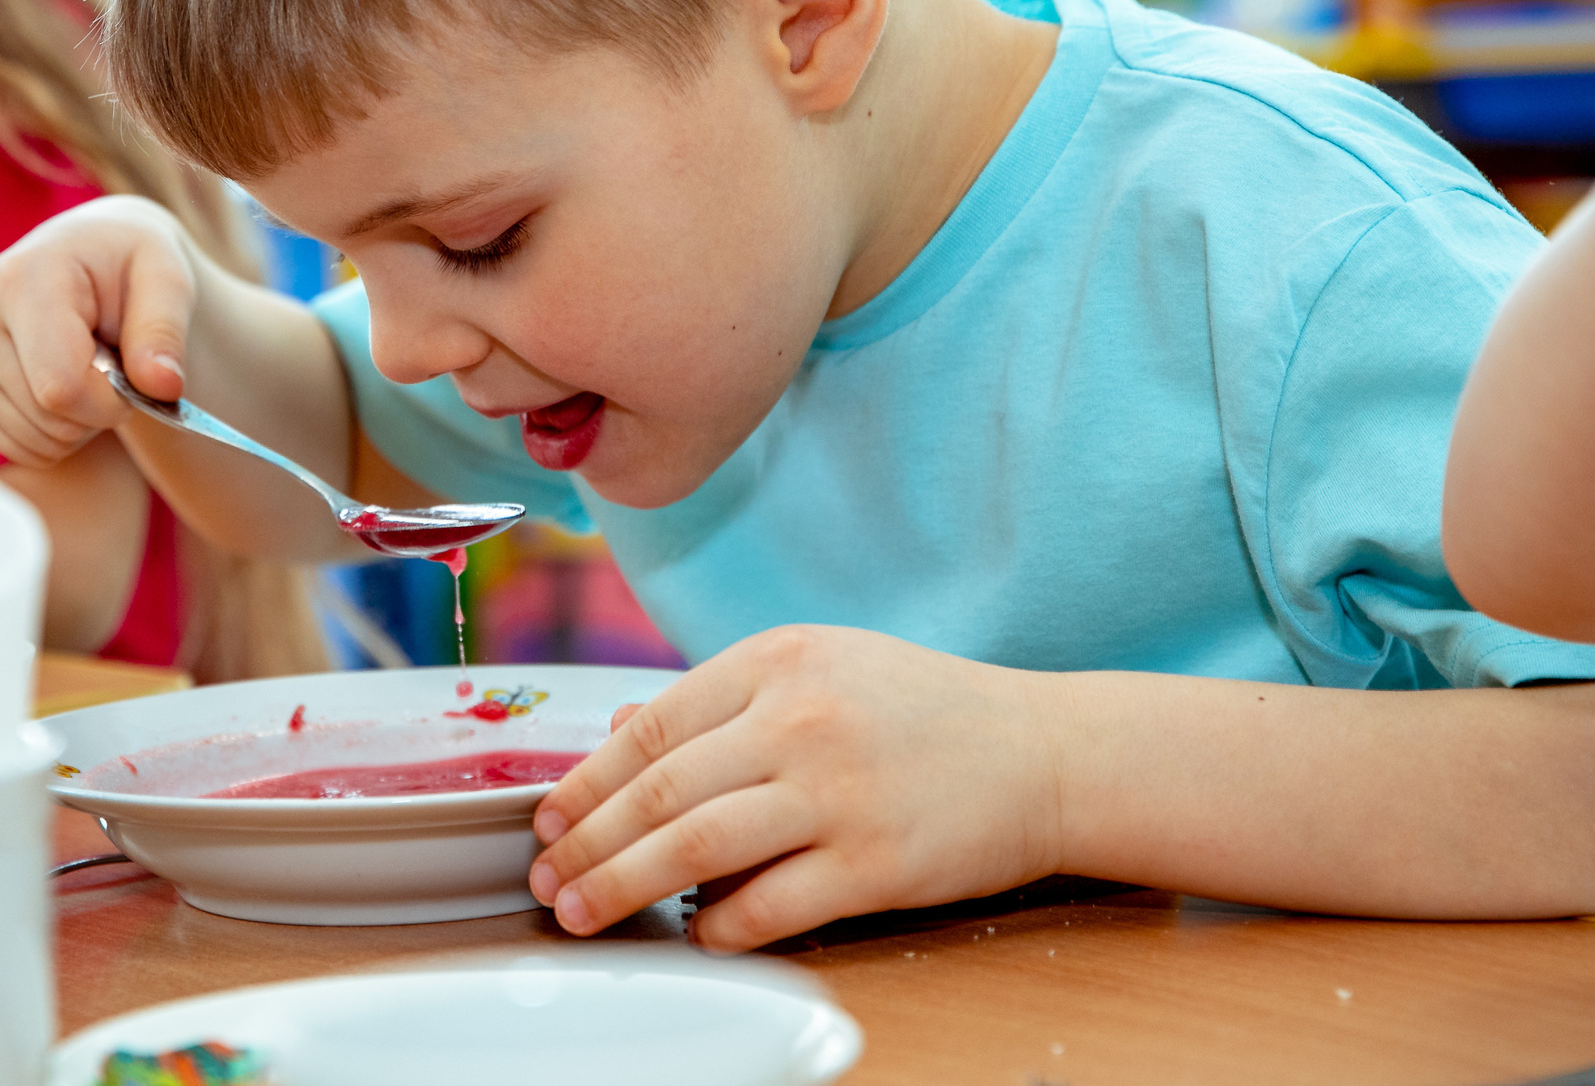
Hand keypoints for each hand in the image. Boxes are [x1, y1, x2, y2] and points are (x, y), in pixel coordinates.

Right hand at [0, 196, 199, 466]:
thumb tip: (163, 386)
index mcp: (21, 281)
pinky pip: (18, 449)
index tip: (138, 374)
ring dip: (79, 423)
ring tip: (87, 367)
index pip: (62, 387)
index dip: (113, 401)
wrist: (88, 257)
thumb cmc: (129, 267)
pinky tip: (61, 384)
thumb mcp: (166, 279)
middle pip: (50, 420)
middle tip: (113, 362)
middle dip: (100, 409)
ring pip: (35, 441)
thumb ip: (165, 331)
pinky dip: (54, 434)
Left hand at [526, 626, 1069, 951]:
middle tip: (547, 879)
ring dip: (625, 887)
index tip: (549, 817)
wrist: (1047, 752)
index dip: (588, 779)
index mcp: (780, 660)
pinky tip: (696, 934)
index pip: (654, 725)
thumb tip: (619, 738)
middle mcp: (802, 718)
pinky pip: (772, 904)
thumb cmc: (926, 713)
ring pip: (696, 846)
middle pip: (661, 790)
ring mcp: (840, 791)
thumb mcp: (823, 669)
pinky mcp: (878, 861)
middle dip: (588, 843)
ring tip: (583, 914)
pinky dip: (720, 925)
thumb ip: (726, 702)